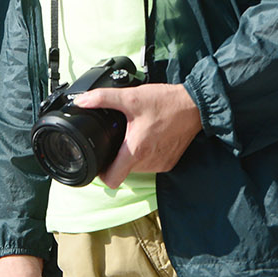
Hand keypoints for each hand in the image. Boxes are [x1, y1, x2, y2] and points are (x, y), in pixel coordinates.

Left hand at [75, 83, 202, 188]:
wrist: (196, 105)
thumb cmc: (166, 102)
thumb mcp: (131, 98)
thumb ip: (103, 98)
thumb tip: (82, 100)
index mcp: (136, 150)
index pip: (112, 179)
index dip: (101, 173)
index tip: (99, 161)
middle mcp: (149, 162)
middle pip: (123, 171)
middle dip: (117, 159)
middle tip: (118, 139)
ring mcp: (161, 164)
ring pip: (137, 168)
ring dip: (133, 156)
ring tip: (135, 136)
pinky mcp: (170, 162)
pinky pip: (152, 164)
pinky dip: (147, 155)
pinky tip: (149, 138)